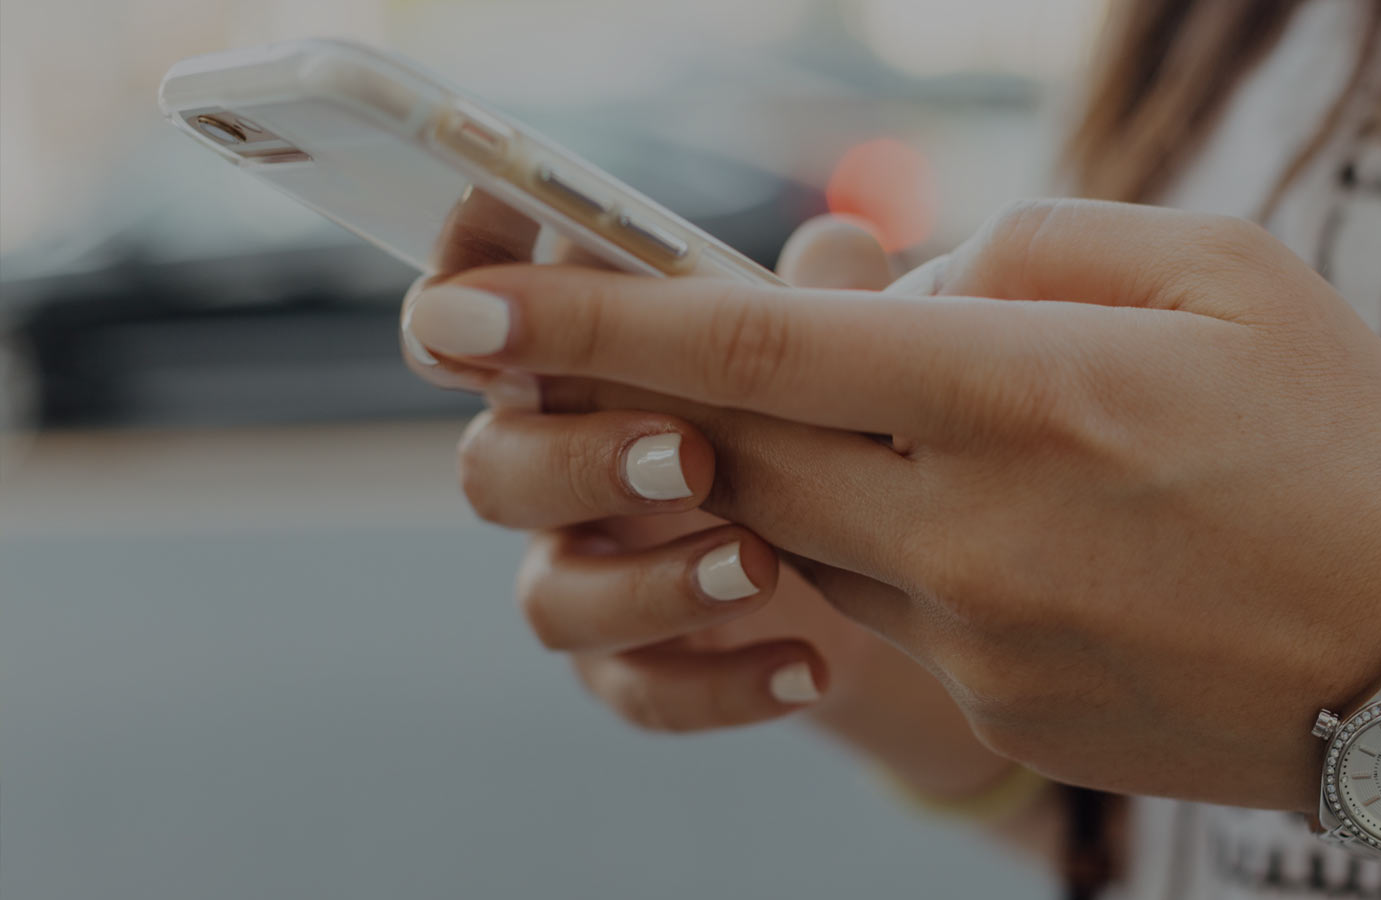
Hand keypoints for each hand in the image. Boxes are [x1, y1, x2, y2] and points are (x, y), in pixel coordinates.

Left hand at [403, 198, 1380, 810]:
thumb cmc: (1352, 436)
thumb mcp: (1225, 270)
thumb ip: (1032, 245)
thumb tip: (894, 280)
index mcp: (1032, 392)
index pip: (758, 347)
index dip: (593, 323)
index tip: (461, 311)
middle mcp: (978, 528)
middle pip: (741, 452)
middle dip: (667, 397)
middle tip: (648, 354)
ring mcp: (981, 640)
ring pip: (804, 535)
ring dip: (808, 467)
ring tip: (938, 426)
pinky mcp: (998, 710)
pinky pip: (889, 610)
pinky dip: (900, 545)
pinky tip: (1021, 527)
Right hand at [403, 206, 1015, 797]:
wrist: (890, 570)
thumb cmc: (831, 417)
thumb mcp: (842, 351)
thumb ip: (828, 298)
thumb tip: (841, 246)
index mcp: (582, 366)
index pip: (477, 321)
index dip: (459, 295)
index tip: (485, 294)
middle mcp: (559, 468)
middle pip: (494, 468)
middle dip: (579, 460)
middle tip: (692, 456)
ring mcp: (589, 574)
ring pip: (551, 598)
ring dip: (649, 584)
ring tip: (762, 566)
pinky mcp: (634, 666)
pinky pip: (638, 691)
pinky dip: (720, 685)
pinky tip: (808, 666)